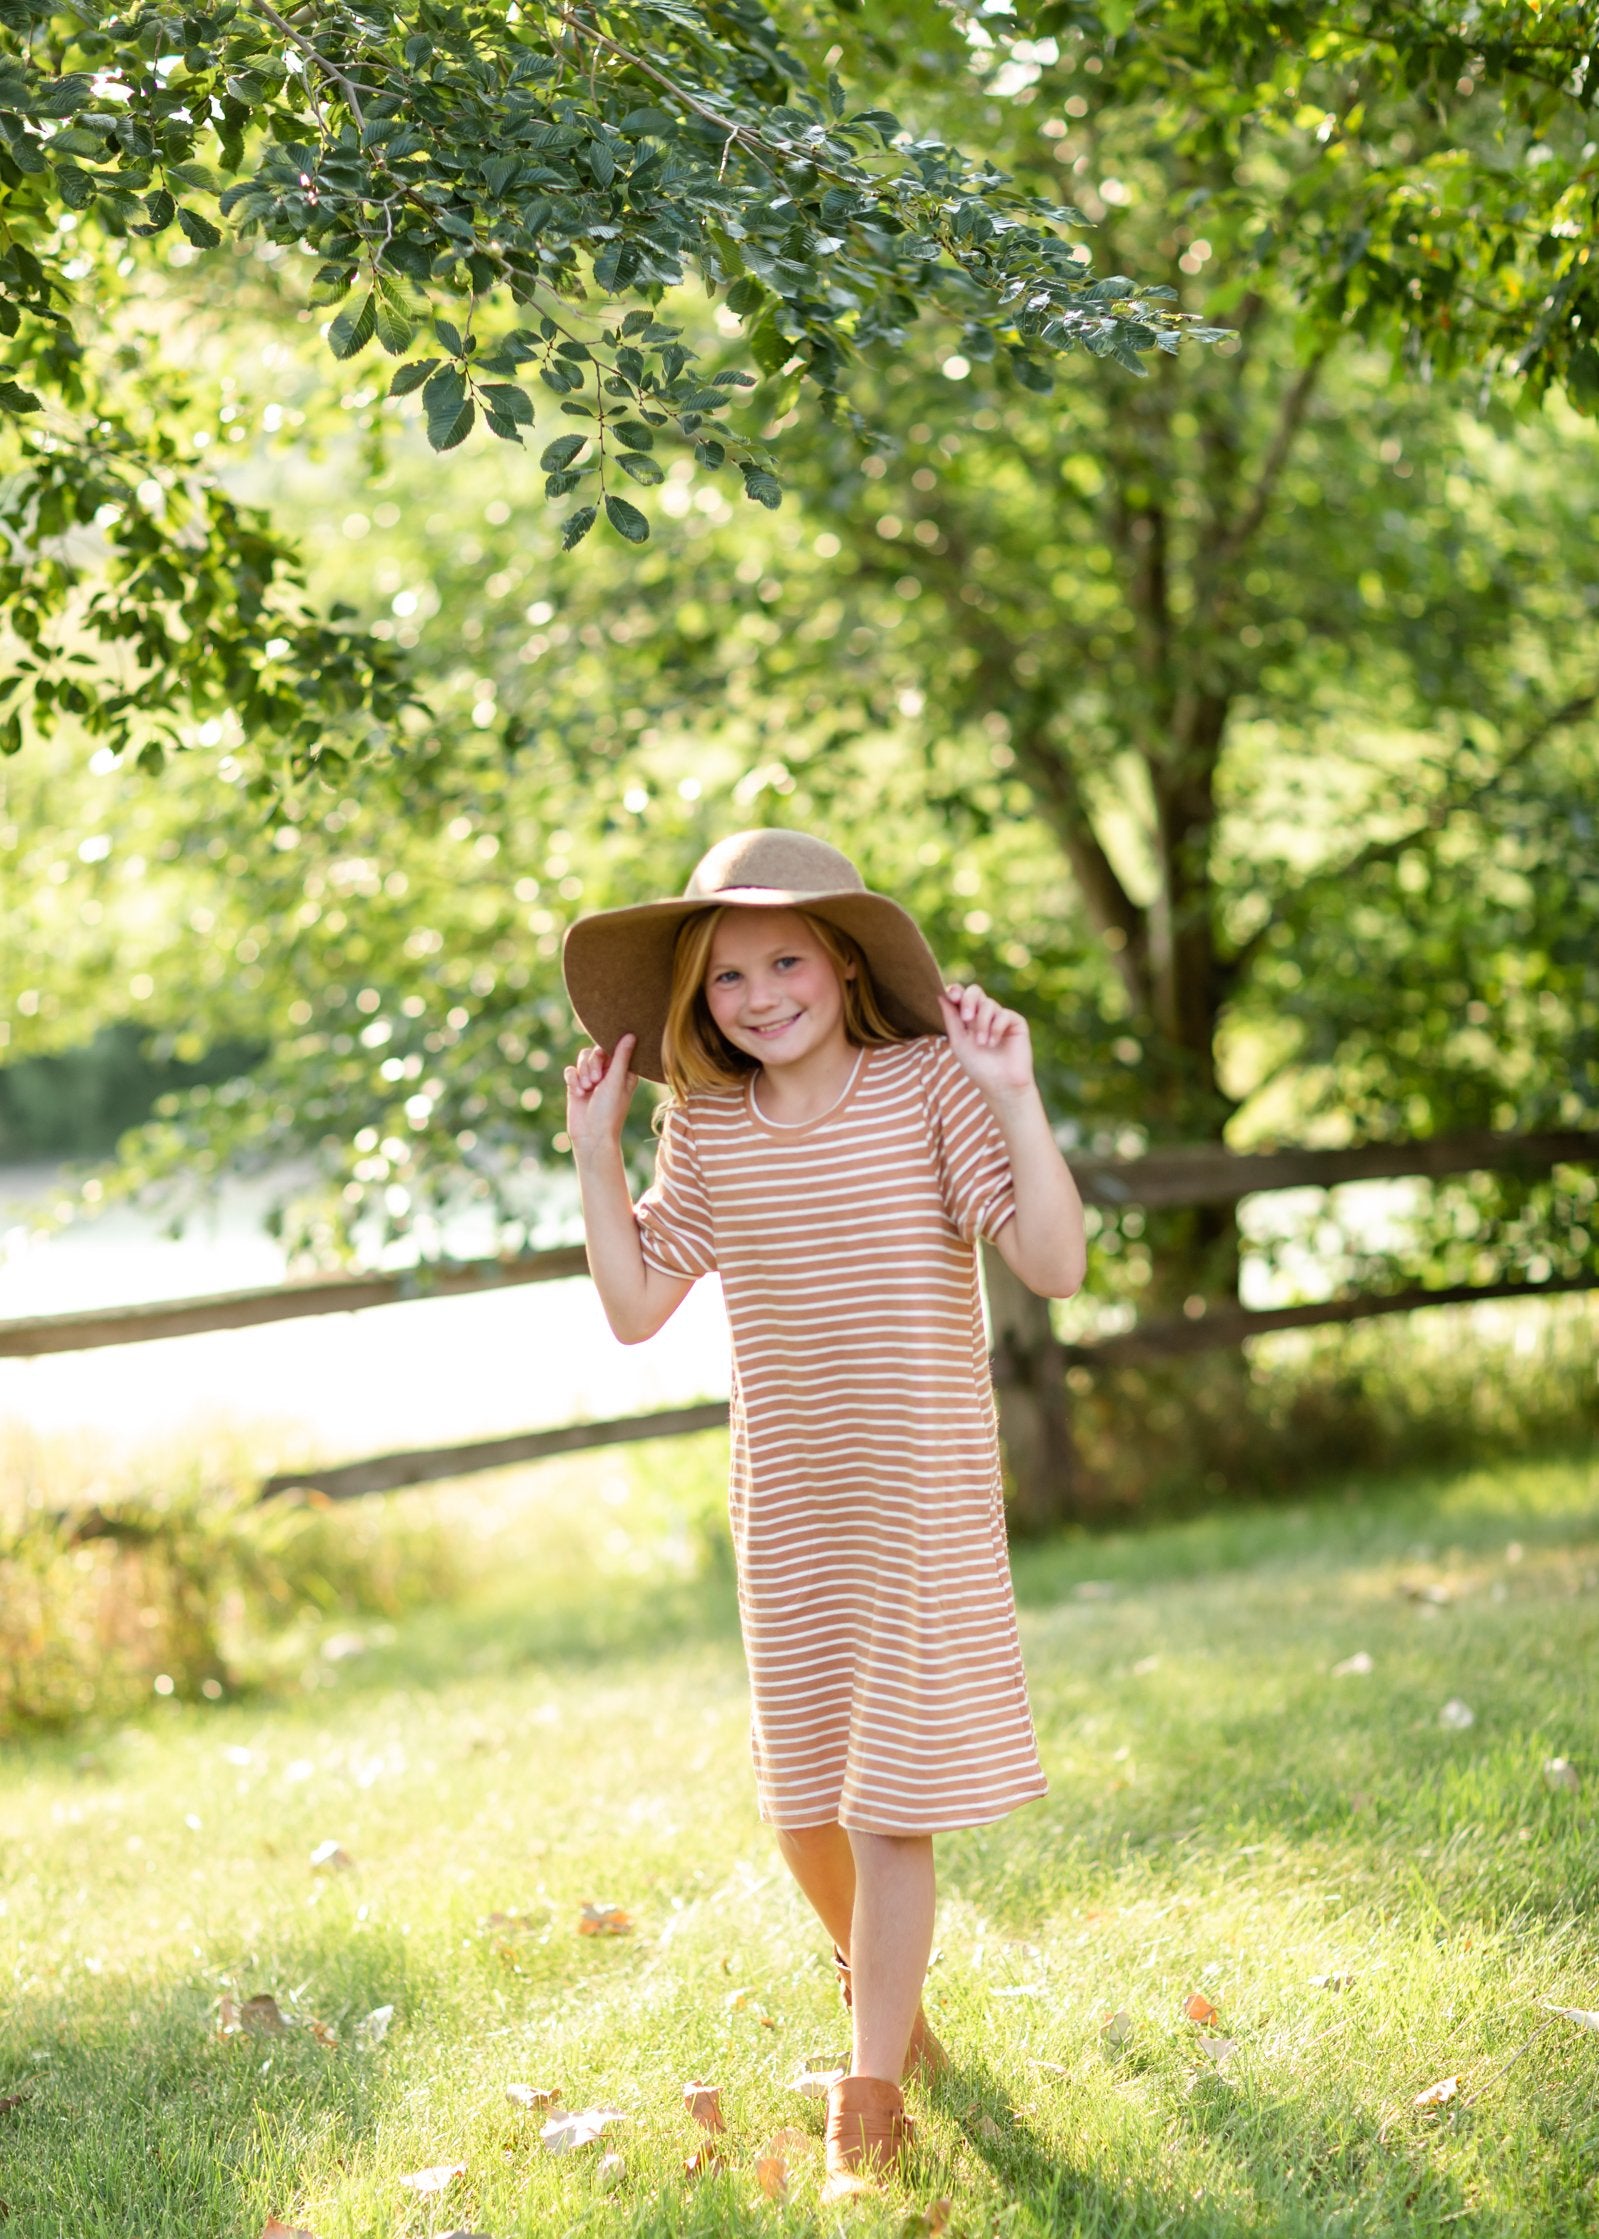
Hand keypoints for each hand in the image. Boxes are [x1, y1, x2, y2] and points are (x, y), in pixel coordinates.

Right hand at [563, 1033, 637, 1154]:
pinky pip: (570, 1071)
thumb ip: (621, 1057)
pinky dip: (572, 1080)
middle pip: (595, 1051)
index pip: (614, 1047)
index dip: (606, 1051)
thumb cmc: (609, 1111)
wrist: (591, 1135)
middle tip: (596, 1081)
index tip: (606, 1062)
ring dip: (582, 1073)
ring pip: (582, 1059)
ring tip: (586, 1089)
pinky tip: (577, 1093)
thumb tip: (631, 1034)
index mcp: (624, 1071)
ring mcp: (592, 1079)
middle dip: (592, 1064)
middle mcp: (608, 1073)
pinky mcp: (576, 1085)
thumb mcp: (616, 1081)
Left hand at [940, 984, 1035, 1103]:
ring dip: (982, 1024)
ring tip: (982, 1044)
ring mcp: (1000, 1018)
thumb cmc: (978, 1067)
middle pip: (975, 991)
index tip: (952, 995)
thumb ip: (951, 1018)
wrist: (1000, 1084)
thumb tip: (941, 995)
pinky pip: (1004, 1014)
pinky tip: (994, 1043)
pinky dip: (996, 1028)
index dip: (956, 991)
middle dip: (968, 1001)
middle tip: (966, 1019)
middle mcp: (984, 1015)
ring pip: (988, 1004)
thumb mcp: (958, 1041)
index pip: (961, 996)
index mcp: (968, 1019)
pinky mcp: (1016, 1022)